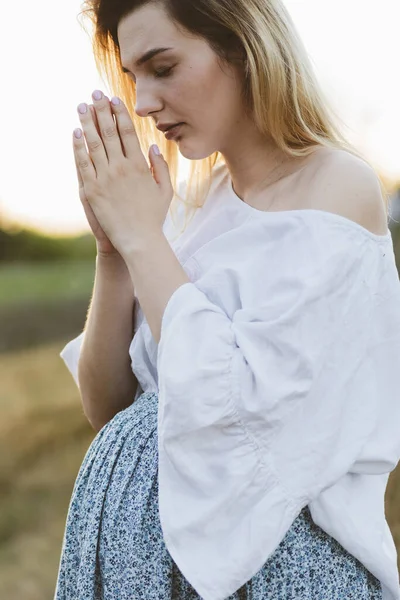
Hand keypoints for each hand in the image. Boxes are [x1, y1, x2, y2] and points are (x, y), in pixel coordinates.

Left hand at [73, 90, 172, 259]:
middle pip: (109, 132)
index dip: (120, 114)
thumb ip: (160, 167)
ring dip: (87, 122)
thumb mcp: (165, 191)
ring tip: (82, 106)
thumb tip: (153, 146)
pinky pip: (83, 163)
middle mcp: (122, 168)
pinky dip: (78, 146)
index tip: (114, 100)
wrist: (139, 240)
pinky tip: (76, 132)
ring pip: (94, 143)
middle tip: (95, 94)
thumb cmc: (154, 217)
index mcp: (140, 166)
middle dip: (102, 111)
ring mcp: (105, 178)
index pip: (128, 133)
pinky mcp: (92, 190)